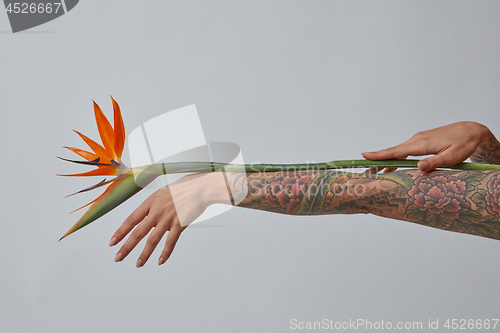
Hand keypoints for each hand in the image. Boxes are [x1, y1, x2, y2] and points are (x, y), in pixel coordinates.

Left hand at [109, 172, 226, 266]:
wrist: (200, 188)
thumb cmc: (184, 188)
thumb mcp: (163, 193)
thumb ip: (154, 205)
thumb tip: (148, 215)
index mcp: (150, 202)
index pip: (131, 219)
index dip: (120, 232)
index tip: (113, 242)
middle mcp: (156, 211)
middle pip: (138, 232)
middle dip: (126, 247)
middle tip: (118, 258)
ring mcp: (168, 219)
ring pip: (152, 240)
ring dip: (144, 254)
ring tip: (138, 264)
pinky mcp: (180, 225)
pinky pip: (170, 242)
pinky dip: (165, 253)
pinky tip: (160, 261)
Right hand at [362, 121, 491, 172]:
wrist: (472, 130)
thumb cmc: (465, 143)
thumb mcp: (453, 156)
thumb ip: (435, 162)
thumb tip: (418, 168)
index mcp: (421, 144)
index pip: (396, 151)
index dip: (380, 155)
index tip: (365, 156)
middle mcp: (416, 140)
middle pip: (393, 152)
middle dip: (378, 161)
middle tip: (366, 171)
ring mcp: (418, 140)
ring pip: (398, 152)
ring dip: (387, 161)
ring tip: (375, 171)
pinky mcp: (422, 141)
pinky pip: (404, 151)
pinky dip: (396, 158)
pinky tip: (392, 166)